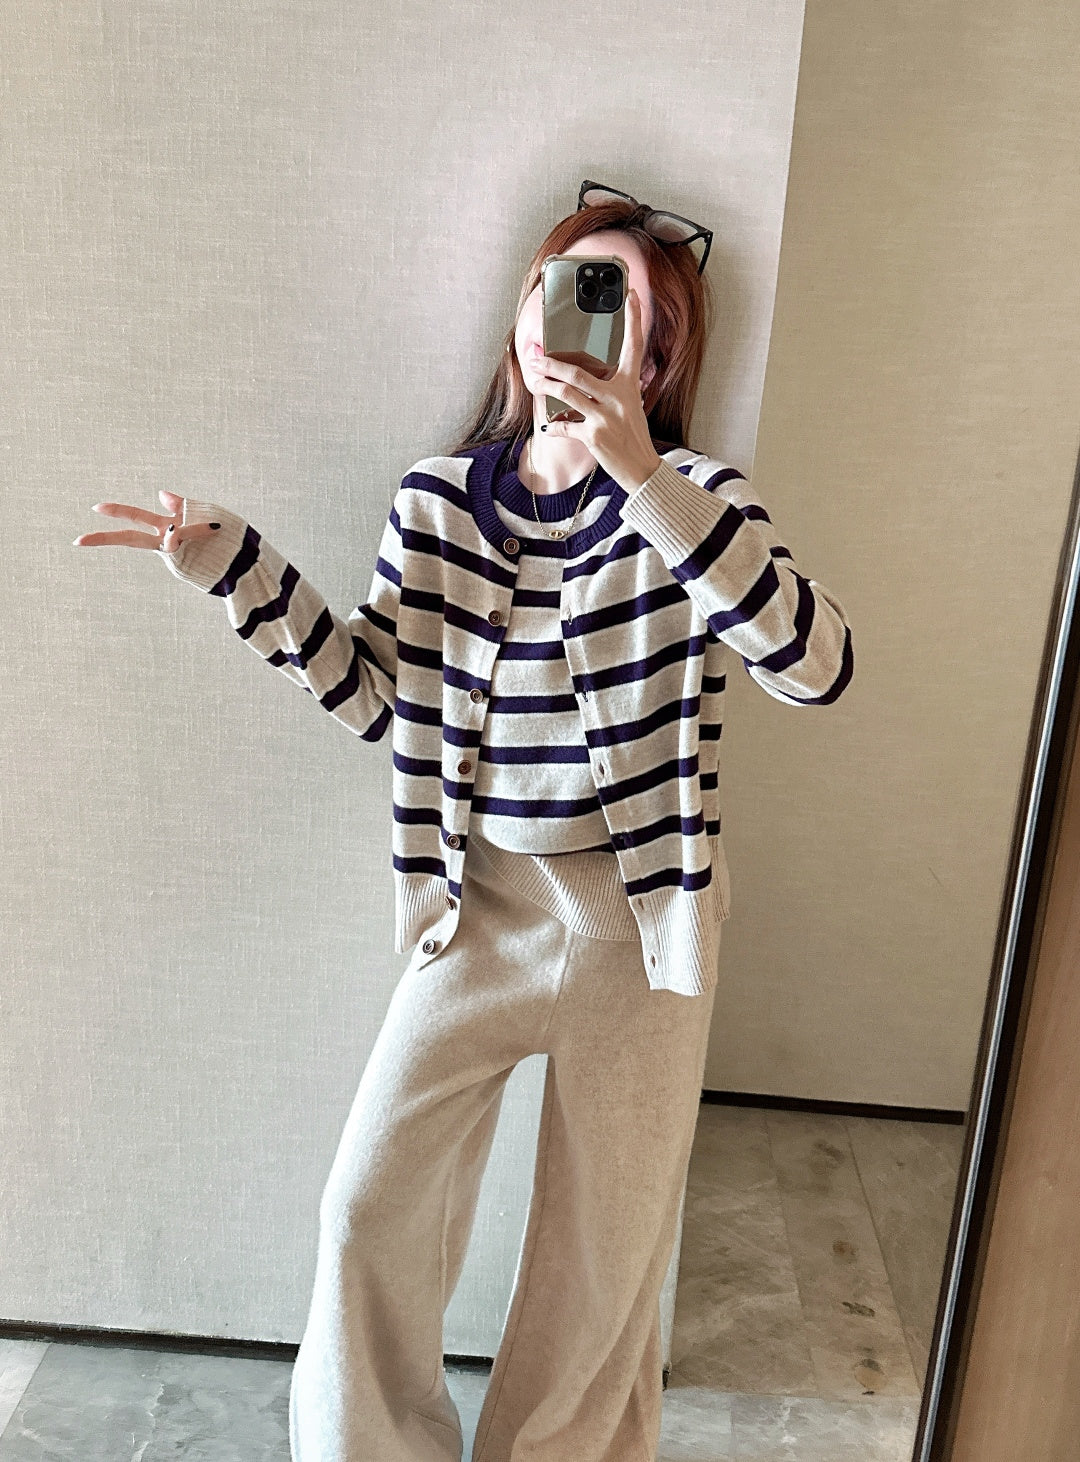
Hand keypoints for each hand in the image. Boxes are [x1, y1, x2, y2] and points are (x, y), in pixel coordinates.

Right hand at [73, 491, 220, 552]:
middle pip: (132, 539)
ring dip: (183, 533)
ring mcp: (179, 556)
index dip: (116, 512)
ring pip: (168, 542)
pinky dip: (193, 535)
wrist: (252, 560)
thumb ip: (183, 506)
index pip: (135, 519)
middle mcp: (168, 544)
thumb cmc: (230, 537)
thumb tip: (160, 494)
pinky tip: (207, 530)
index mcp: (168, 529)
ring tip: (202, 529)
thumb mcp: (206, 514)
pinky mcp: (192, 564)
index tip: (95, 508)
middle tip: (78, 541)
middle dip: (106, 538)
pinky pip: (188, 546)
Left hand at [534, 288, 662, 492]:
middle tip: (536, 357)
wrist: (641, 468)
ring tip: (535, 380)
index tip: (630, 295)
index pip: (634, 346)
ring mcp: (604, 417)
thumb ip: (618, 389)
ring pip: (566, 394)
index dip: (633, 318)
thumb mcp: (633, 406)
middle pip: (578, 373)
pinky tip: (550, 425)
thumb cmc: (634, 436)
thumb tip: (595, 379)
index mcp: (630, 386)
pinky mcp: (593, 437)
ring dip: (545, 386)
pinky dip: (554, 427)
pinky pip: (565, 427)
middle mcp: (618, 398)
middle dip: (552, 364)